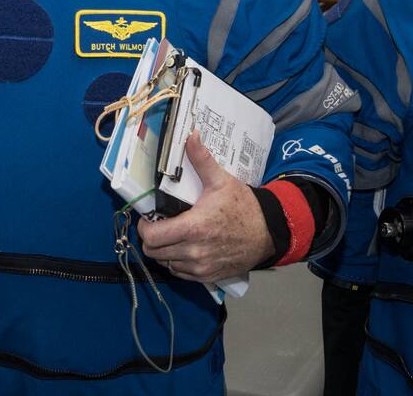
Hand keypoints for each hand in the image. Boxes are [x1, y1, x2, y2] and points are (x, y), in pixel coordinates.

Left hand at [138, 134, 274, 281]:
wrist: (268, 233)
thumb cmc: (244, 208)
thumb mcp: (222, 181)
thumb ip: (202, 159)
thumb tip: (191, 136)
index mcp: (193, 228)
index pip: (151, 237)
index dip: (145, 226)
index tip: (150, 217)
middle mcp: (194, 251)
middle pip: (154, 252)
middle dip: (152, 238)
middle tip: (159, 225)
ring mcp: (200, 266)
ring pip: (165, 263)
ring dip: (164, 251)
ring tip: (172, 236)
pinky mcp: (207, 276)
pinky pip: (180, 273)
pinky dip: (177, 262)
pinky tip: (185, 248)